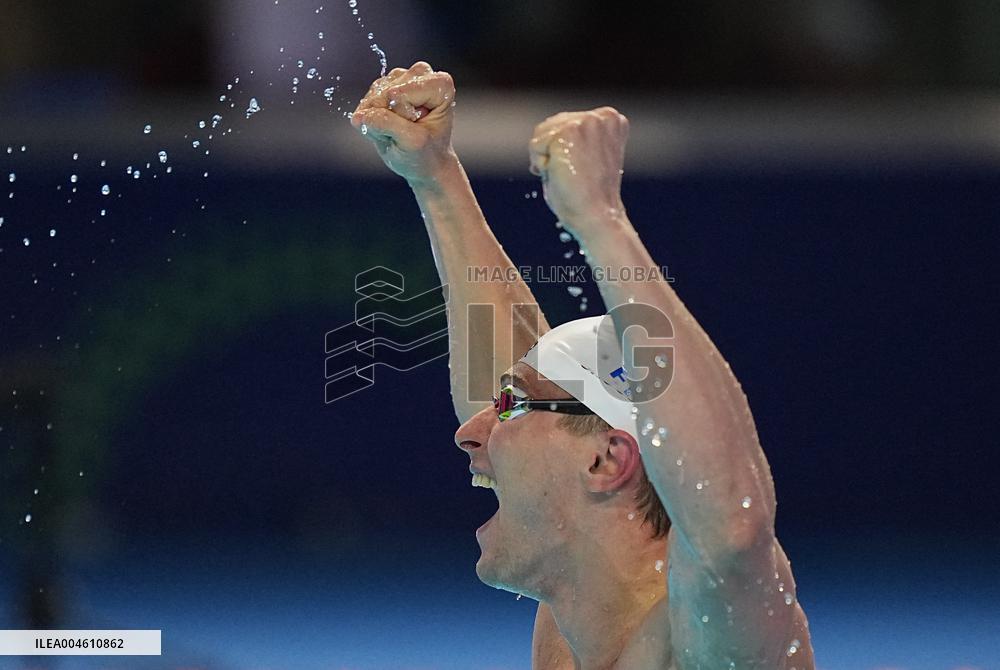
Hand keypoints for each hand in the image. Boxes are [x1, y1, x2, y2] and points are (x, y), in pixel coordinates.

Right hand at [351, 61, 456, 183]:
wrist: (424, 163)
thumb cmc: (426, 154)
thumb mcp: (411, 142)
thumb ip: (386, 124)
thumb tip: (358, 116)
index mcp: (440, 84)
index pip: (400, 94)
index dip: (402, 116)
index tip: (417, 128)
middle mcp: (422, 74)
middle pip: (386, 92)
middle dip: (389, 117)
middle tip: (406, 132)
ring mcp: (402, 79)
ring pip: (375, 94)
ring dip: (380, 118)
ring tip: (398, 131)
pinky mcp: (385, 87)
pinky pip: (367, 101)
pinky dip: (372, 118)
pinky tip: (388, 128)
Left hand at [528, 107, 629, 240]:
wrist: (596, 217)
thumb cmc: (589, 196)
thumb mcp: (587, 158)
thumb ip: (574, 139)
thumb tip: (546, 132)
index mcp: (611, 120)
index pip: (565, 124)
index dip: (562, 151)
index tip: (582, 170)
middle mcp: (602, 116)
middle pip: (551, 125)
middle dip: (551, 153)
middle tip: (573, 177)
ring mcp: (586, 122)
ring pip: (541, 134)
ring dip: (546, 159)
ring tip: (568, 176)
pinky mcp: (568, 133)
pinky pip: (535, 145)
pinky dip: (540, 165)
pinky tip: (560, 175)